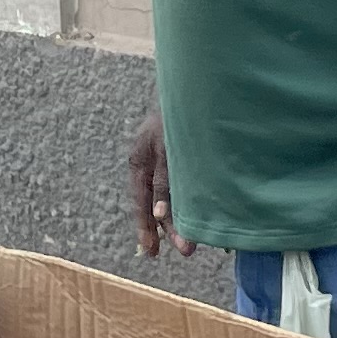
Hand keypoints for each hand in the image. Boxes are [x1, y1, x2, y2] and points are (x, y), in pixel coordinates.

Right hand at [129, 112, 187, 256]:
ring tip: (192, 240)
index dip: (147, 228)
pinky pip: (181, 184)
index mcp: (138, 162)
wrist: (189, 86)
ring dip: (181, 217)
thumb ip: (163, 181)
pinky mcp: (179, 156)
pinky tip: (198, 213)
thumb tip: (159, 215)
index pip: (141, 202)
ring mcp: (163, 160)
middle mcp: (149, 164)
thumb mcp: (167, 149)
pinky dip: (187, 200)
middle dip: (171, 228)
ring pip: (170, 196)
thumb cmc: (175, 114)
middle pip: (158, 203)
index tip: (151, 251)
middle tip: (186, 250)